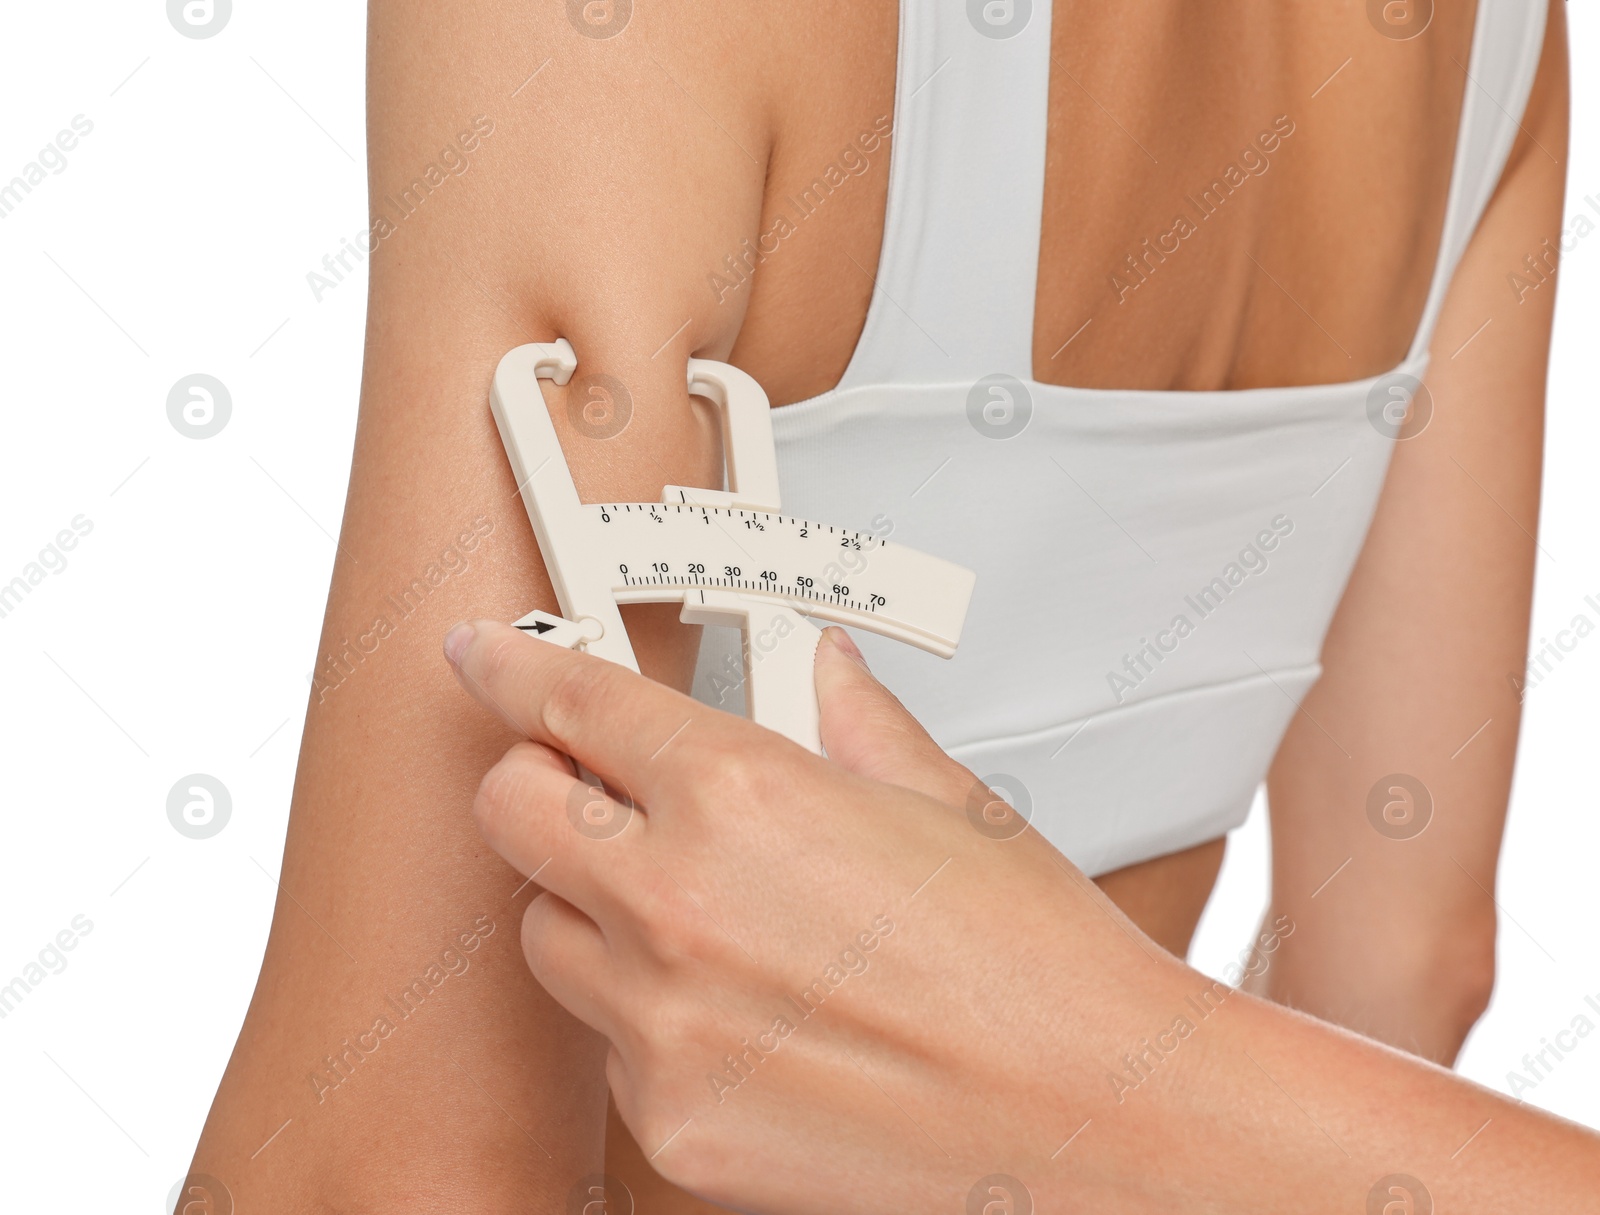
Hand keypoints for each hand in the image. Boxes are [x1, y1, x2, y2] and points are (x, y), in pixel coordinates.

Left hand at [443, 619, 1185, 1211]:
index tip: (481, 659)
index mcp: (745, 797)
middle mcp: (677, 907)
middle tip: (596, 788)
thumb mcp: (951, 808)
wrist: (1101, 1124)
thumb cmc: (1041, 973)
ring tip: (706, 917)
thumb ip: (857, 724)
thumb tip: (826, 672)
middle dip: (539, 785)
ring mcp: (661, 1026)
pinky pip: (609, 1047)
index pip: (573, 705)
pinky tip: (749, 1015)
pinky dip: (649, 1018)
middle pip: (511, 812)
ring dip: (595, 907)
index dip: (512, 670)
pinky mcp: (671, 1124)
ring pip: (548, 935)